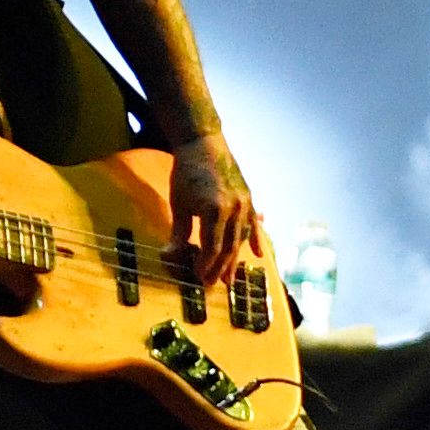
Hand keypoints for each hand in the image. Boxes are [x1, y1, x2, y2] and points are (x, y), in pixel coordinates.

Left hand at [168, 133, 261, 287]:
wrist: (203, 143)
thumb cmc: (186, 173)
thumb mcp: (179, 203)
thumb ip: (178, 233)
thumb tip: (170, 257)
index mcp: (214, 210)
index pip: (211, 247)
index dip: (205, 265)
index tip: (198, 278)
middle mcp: (234, 209)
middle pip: (228, 247)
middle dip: (219, 269)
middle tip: (211, 285)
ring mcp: (244, 204)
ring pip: (241, 239)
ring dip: (235, 260)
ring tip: (229, 279)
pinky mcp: (248, 198)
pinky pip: (253, 224)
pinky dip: (257, 240)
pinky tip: (259, 255)